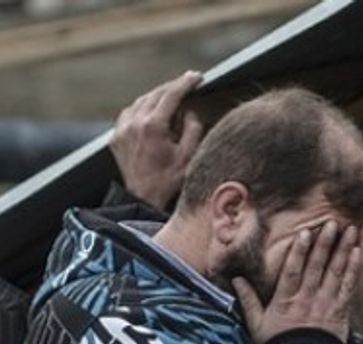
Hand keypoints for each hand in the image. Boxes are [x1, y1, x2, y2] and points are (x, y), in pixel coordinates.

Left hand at [109, 70, 203, 208]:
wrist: (144, 199)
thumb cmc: (169, 181)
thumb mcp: (189, 155)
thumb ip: (192, 128)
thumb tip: (190, 112)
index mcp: (153, 126)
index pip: (171, 95)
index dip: (186, 83)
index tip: (197, 77)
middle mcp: (134, 123)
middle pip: (155, 94)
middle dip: (172, 86)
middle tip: (187, 82)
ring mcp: (122, 129)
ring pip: (140, 101)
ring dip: (157, 95)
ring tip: (171, 95)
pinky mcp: (116, 137)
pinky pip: (129, 113)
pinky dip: (142, 107)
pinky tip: (151, 110)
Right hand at [234, 221, 362, 343]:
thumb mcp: (256, 325)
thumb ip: (248, 300)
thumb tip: (236, 279)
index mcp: (286, 300)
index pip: (293, 270)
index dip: (300, 251)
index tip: (305, 232)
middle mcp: (308, 299)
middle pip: (318, 267)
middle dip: (326, 243)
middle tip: (334, 222)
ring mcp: (327, 304)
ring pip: (338, 272)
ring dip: (345, 249)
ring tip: (352, 229)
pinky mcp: (341, 310)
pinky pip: (350, 286)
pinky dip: (356, 267)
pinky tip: (361, 251)